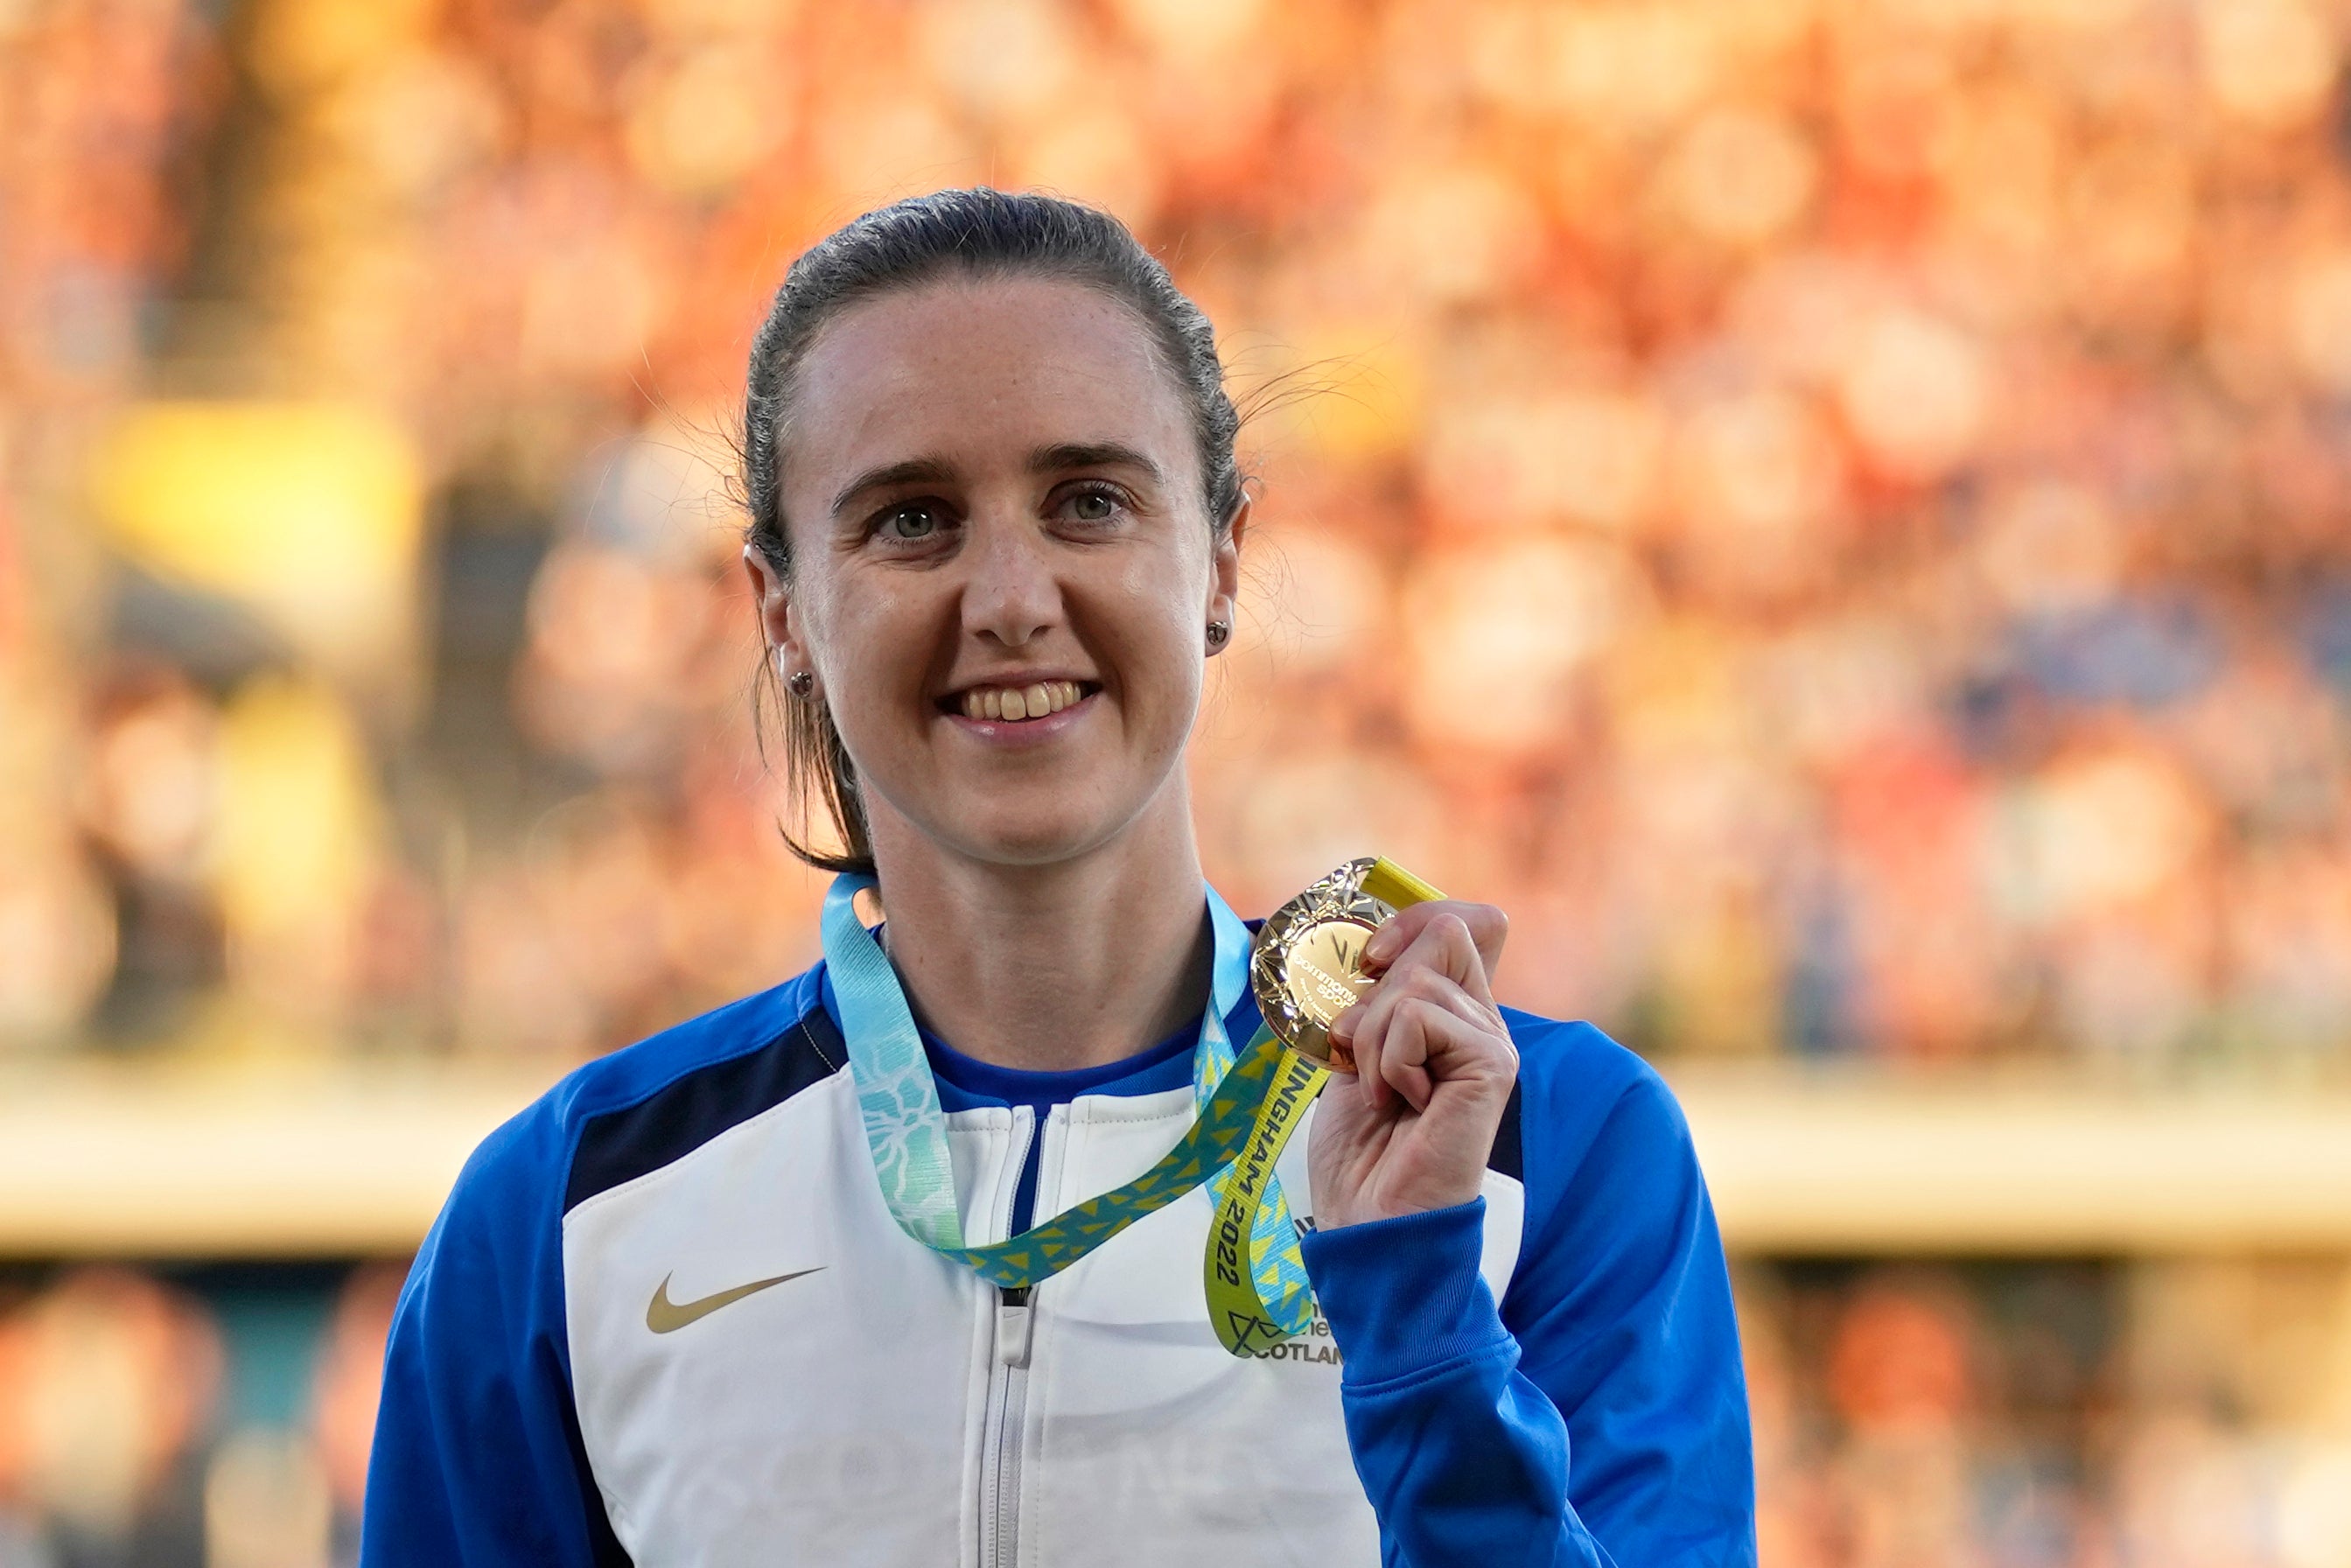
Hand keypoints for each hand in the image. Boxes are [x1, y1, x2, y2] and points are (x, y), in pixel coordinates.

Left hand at [1308, 900, 1517, 1229]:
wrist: (1371, 1220)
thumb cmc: (1360, 1149)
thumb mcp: (1357, 1052)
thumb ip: (1376, 999)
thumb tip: (1374, 946)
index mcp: (1453, 1014)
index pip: (1461, 922)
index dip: (1410, 922)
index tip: (1369, 963)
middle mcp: (1481, 1022)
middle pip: (1442, 931)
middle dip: (1377, 987)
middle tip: (1362, 1053)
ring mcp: (1491, 1042)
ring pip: (1415, 981)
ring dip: (1371, 1037)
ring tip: (1381, 1092)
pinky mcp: (1492, 1066)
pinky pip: (1417, 1017)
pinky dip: (1389, 1060)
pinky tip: (1404, 1104)